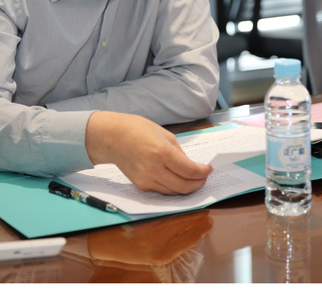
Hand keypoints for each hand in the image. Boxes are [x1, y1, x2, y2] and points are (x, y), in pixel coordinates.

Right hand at [84, 111, 210, 194]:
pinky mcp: (141, 186)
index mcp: (162, 153)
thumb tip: (192, 166)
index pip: (189, 170)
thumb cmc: (138, 130)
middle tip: (204, 178)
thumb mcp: (165, 135)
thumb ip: (180, 153)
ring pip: (174, 192)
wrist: (112, 138)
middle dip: (198, 183)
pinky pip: (163, 191)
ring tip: (194, 180)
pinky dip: (174, 188)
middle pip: (184, 186)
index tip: (208, 169)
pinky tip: (178, 180)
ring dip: (187, 188)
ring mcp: (146, 180)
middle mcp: (154, 170)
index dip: (203, 172)